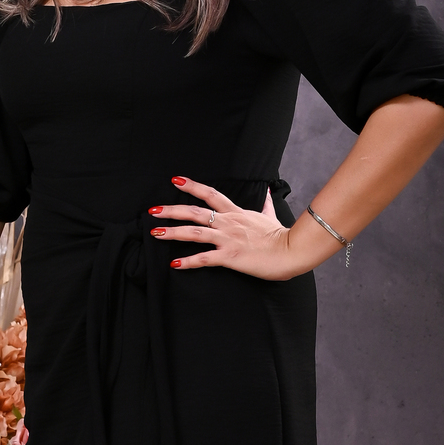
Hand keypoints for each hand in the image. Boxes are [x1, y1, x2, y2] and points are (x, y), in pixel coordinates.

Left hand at [150, 178, 298, 279]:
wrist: (291, 251)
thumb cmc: (281, 237)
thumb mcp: (270, 216)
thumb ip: (266, 203)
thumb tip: (268, 191)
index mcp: (236, 213)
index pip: (210, 194)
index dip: (192, 186)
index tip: (175, 180)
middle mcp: (228, 223)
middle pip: (195, 212)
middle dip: (171, 210)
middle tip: (152, 210)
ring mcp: (228, 239)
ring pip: (194, 232)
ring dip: (172, 232)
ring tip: (155, 232)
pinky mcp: (230, 257)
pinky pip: (204, 259)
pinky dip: (188, 261)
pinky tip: (174, 264)